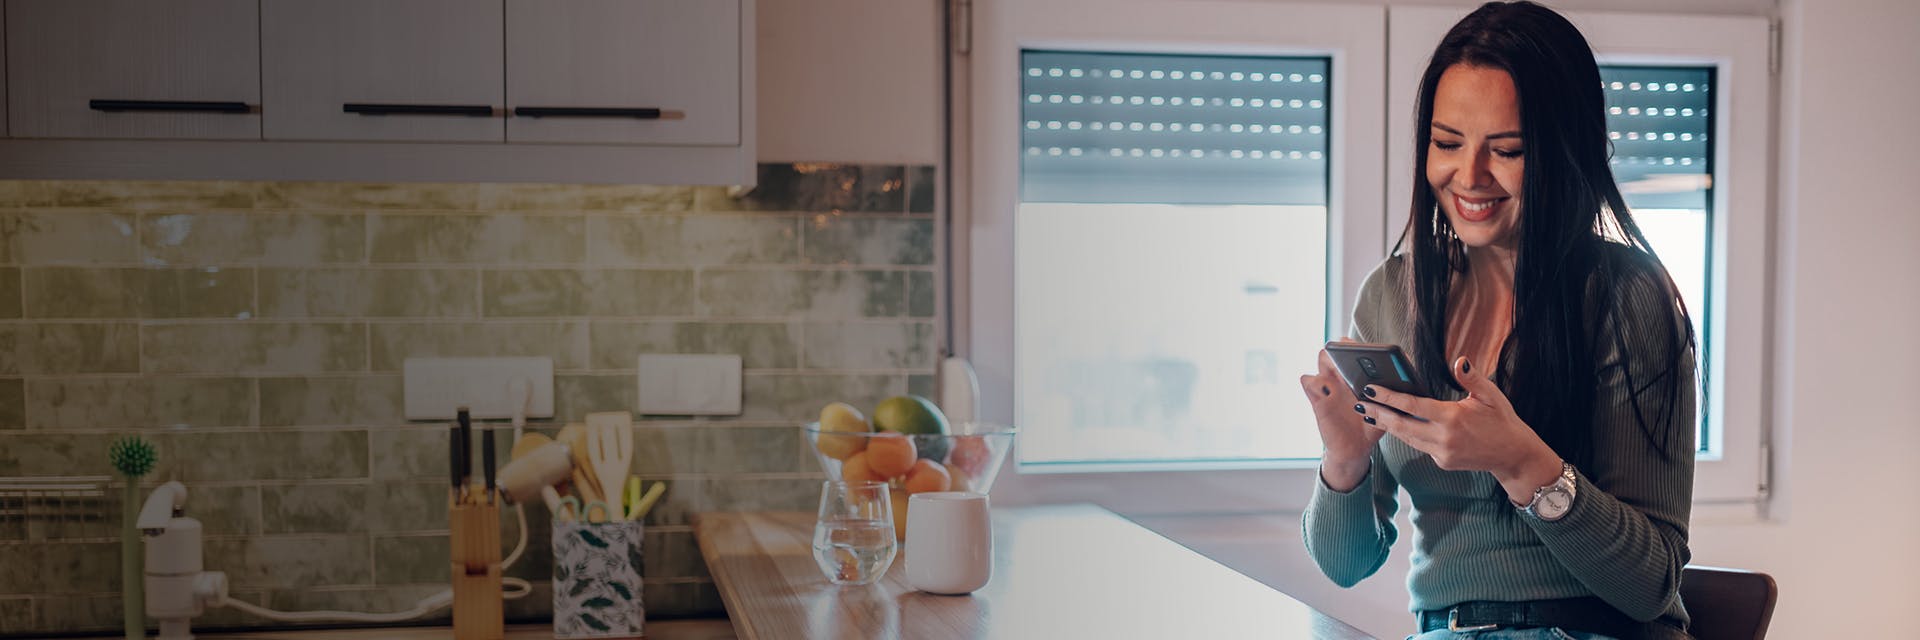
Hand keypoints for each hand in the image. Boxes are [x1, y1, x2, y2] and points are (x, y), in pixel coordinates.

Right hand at [1300, 340, 1385, 490]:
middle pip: (1340, 348)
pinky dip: (1315, 380)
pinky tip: (1327, 388)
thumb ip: (1394, 395)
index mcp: (1359, 376)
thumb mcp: (1387, 410)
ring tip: (1340, 368)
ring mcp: (1329, 385)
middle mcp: (1343, 376)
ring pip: (1322, 358)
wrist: (1356, 448)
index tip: (1372, 350)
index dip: (1362, 346)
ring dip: (1330, 360)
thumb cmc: (1372, 425)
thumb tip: (1408, 377)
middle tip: (1354, 356)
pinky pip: (1309, 381)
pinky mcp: (1317, 399)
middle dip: (1345, 348)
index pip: (1357, 350)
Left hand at [1358, 356, 1561, 502]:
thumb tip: (1460, 360)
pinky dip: (1408, 435)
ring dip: (1387, 425)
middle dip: (1378, 414)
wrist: (1513, 455)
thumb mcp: (1491, 395)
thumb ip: (1471, 378)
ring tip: (1369, 412)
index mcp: (1452, 418)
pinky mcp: (1442, 463)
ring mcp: (1442, 453)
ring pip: (1407, 438)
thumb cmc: (1502, 420)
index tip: (1370, 389)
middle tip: (1358, 403)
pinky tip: (1397, 425)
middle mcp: (1443, 438)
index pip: (1412, 406)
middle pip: (1401, 425)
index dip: (1388, 397)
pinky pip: (1420, 446)